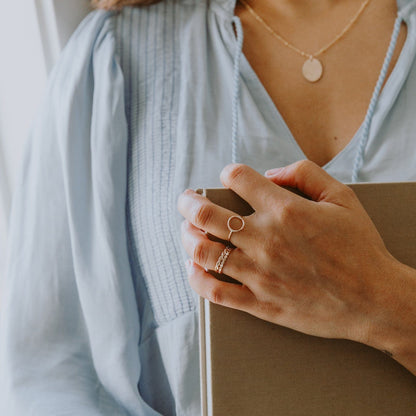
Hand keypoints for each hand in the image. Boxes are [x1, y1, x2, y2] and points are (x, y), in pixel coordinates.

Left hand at [177, 161, 402, 345]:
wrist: (374, 300)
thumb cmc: (360, 247)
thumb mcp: (342, 197)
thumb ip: (305, 174)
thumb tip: (268, 174)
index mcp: (285, 210)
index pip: (238, 179)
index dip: (228, 173)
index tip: (227, 177)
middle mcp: (265, 240)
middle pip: (206, 215)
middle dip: (188, 203)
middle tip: (185, 201)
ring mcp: (259, 273)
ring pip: (203, 251)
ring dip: (187, 237)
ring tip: (187, 231)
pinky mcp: (259, 302)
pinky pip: (215, 291)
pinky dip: (196, 277)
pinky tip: (192, 267)